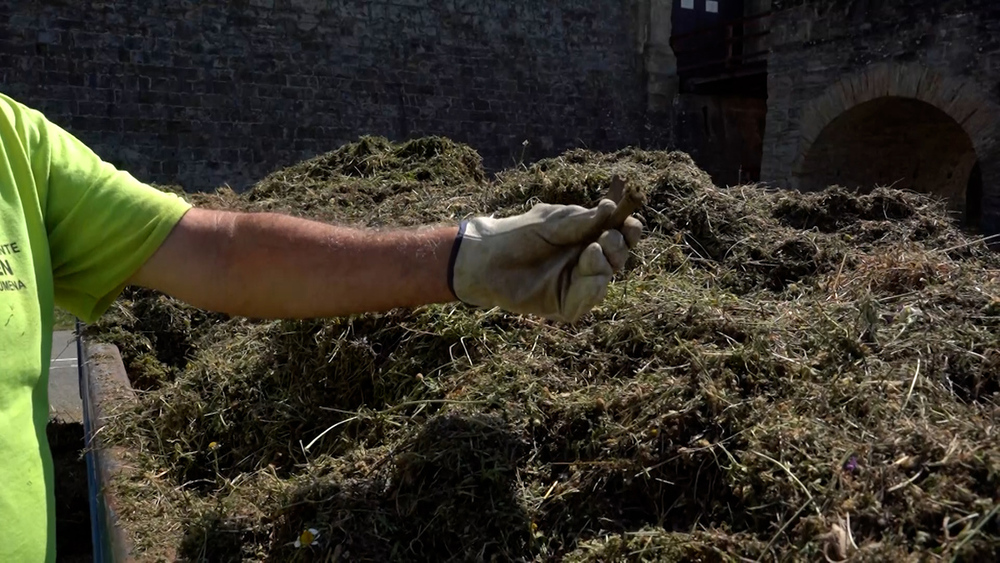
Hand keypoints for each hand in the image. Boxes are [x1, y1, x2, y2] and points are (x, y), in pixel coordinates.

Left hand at [449, 195, 642, 322]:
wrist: (485, 260)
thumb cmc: (516, 235)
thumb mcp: (550, 222)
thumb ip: (581, 220)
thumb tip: (611, 208)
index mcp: (585, 237)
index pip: (618, 235)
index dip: (629, 231)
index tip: (630, 225)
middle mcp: (585, 261)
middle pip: (618, 257)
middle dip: (618, 247)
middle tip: (605, 239)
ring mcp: (576, 283)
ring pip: (607, 279)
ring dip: (606, 265)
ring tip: (592, 252)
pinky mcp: (565, 304)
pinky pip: (589, 300)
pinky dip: (593, 289)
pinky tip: (589, 276)